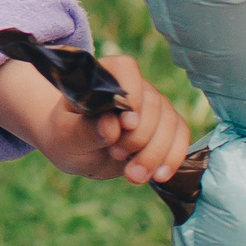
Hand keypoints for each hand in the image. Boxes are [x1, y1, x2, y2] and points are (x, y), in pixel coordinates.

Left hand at [0, 55, 195, 185]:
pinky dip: (172, 158)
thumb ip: (84, 130)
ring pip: (170, 122)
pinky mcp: (166, 126)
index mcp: (103, 76)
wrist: (78, 151)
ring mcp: (153, 105)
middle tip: (116, 155)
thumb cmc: (67, 135)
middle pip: (153, 103)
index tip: (127, 124)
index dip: (132, 95)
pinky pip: (180, 136)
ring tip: (133, 175)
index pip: (125, 69)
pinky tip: (158, 176)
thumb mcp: (65, 135)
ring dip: (155, 153)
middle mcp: (133, 86)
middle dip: (139, 137)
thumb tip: (111, 127)